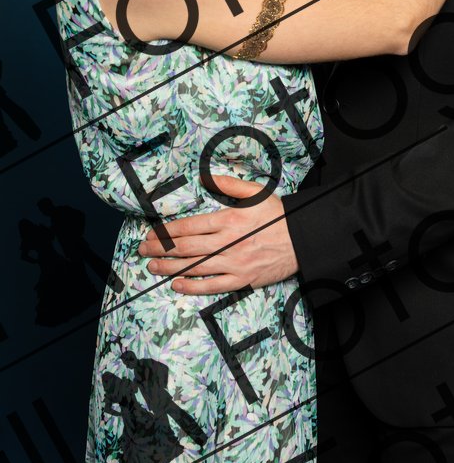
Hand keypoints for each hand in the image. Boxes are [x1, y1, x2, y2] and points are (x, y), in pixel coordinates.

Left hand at [137, 176, 297, 293]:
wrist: (301, 239)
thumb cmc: (277, 214)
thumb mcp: (255, 192)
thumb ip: (227, 183)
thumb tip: (203, 176)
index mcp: (229, 219)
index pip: (189, 227)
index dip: (166, 232)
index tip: (152, 235)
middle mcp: (228, 242)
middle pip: (186, 248)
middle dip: (160, 250)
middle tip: (143, 251)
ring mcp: (234, 263)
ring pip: (194, 267)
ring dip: (169, 268)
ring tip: (152, 267)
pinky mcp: (242, 279)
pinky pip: (212, 286)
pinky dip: (192, 286)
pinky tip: (176, 285)